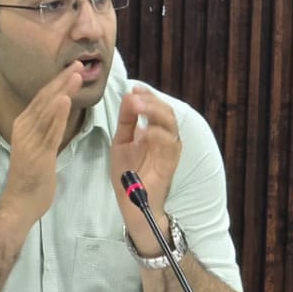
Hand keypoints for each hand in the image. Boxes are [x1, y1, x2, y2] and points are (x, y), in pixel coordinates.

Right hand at [0, 63, 84, 222]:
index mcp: (24, 124)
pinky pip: (50, 131)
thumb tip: (61, 109)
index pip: (43, 97)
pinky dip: (58, 115)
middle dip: (63, 80)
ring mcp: (30, 141)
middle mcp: (24, 128)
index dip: (59, 80)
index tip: (75, 67)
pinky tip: (66, 101)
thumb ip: (46, 126)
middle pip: (46, 98)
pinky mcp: (38, 154)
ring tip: (76, 75)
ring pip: (48, 111)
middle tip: (80, 64)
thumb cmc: (33, 174)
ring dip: (63, 91)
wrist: (22, 200)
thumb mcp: (38, 144)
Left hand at [110, 86, 182, 252]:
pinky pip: (170, 145)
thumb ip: (126, 121)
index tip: (133, 88)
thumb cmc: (128, 173)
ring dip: (155, 113)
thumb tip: (129, 96)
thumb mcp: (121, 142)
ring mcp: (168, 150)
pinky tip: (145, 130)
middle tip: (135, 96)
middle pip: (166, 112)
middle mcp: (164, 138)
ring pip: (170, 124)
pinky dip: (159, 134)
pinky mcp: (169, 164)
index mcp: (154, 132)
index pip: (156, 107)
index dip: (147, 96)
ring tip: (138, 106)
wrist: (131, 203)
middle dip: (151, 101)